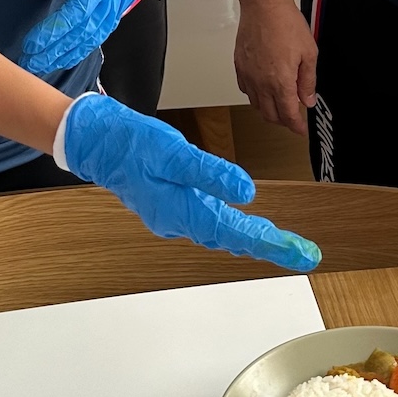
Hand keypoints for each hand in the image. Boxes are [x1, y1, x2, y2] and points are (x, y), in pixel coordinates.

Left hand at [20, 0, 143, 73]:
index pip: (81, 10)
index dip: (57, 30)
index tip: (33, 44)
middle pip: (88, 29)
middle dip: (59, 49)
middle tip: (30, 63)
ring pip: (96, 34)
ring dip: (70, 52)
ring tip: (43, 65)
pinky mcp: (118, 0)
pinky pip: (101, 29)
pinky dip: (83, 45)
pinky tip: (65, 54)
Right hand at [60, 93, 320, 269]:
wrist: (94, 142)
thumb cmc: (129, 144)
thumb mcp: (173, 152)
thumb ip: (210, 173)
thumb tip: (246, 192)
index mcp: (181, 212)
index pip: (237, 234)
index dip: (272, 244)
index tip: (300, 254)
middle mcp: (179, 222)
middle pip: (233, 239)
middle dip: (269, 245)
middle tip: (304, 253)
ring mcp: (173, 217)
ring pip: (221, 233)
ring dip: (252, 238)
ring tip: (284, 243)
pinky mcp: (171, 207)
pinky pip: (209, 223)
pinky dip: (232, 228)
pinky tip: (244, 226)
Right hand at [234, 0, 317, 135]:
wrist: (263, 5)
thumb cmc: (285, 23)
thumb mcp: (309, 53)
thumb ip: (308, 81)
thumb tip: (307, 100)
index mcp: (280, 82)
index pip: (288, 115)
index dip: (296, 126)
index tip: (301, 130)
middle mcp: (261, 83)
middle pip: (270, 115)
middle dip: (283, 121)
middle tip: (293, 118)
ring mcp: (248, 75)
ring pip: (256, 105)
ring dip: (269, 110)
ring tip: (279, 105)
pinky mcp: (239, 66)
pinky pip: (246, 90)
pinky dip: (255, 97)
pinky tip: (263, 91)